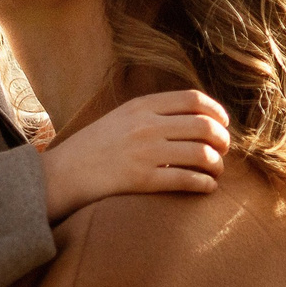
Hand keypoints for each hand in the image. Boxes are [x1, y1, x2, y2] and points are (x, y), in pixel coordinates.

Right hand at [41, 89, 230, 218]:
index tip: (223, 124)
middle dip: (222, 139)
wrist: (62, 174)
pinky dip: (205, 184)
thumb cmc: (93, 147)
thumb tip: (192, 117)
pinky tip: (207, 187)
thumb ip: (151, 112)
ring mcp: (145, 153)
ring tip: (216, 170)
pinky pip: (187, 180)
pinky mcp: (143, 180)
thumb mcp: (120, 117)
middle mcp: (145, 125)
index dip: (216, 112)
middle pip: (204, 126)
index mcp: (140, 106)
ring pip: (202, 154)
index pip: (193, 99)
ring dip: (217, 164)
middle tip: (223, 150)